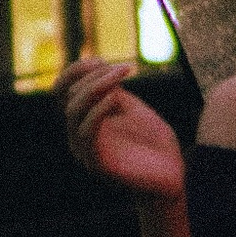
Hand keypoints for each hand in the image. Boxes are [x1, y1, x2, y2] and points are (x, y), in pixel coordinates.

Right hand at [64, 58, 186, 209]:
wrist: (172, 176)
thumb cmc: (154, 143)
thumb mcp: (132, 109)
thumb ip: (113, 92)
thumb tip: (98, 70)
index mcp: (85, 120)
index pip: (63, 91)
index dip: (75, 71)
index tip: (101, 59)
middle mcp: (79, 136)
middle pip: (70, 97)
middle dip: (95, 76)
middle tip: (124, 69)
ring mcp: (86, 151)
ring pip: (74, 111)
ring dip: (96, 87)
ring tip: (121, 77)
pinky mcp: (98, 164)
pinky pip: (86, 132)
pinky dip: (98, 111)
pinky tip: (116, 99)